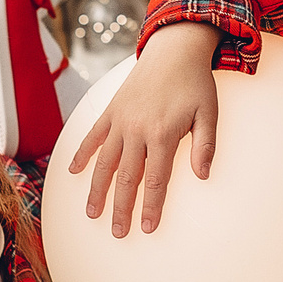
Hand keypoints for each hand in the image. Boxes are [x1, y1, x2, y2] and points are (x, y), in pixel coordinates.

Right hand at [66, 22, 219, 235]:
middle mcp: (137, 130)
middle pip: (127, 178)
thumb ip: (205, 146)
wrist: (174, 49)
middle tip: (118, 233)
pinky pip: (93, 136)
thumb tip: (202, 176)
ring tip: (92, 214)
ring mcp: (120, 120)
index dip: (150, 207)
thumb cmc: (195, 84)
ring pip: (104, 162)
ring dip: (97, 190)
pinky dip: (82, 154)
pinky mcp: (110, 110)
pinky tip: (74, 173)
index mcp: (163, 134)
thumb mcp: (208, 113)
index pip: (155, 180)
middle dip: (121, 208)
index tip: (146, 229)